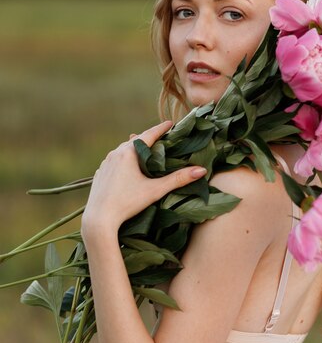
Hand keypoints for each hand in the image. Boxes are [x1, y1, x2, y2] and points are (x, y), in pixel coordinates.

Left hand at [81, 120, 206, 236]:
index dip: (161, 128)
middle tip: (162, 137)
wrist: (99, 218)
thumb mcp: (155, 190)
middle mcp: (115, 154)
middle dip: (149, 138)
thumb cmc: (128, 203)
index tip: (171, 123)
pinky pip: (114, 161)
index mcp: (129, 153)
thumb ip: (178, 179)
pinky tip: (128, 167)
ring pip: (123, 150)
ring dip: (135, 149)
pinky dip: (124, 160)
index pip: (149, 134)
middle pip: (136, 141)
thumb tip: (201, 170)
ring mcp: (105, 163)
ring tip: (146, 150)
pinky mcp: (100, 173)